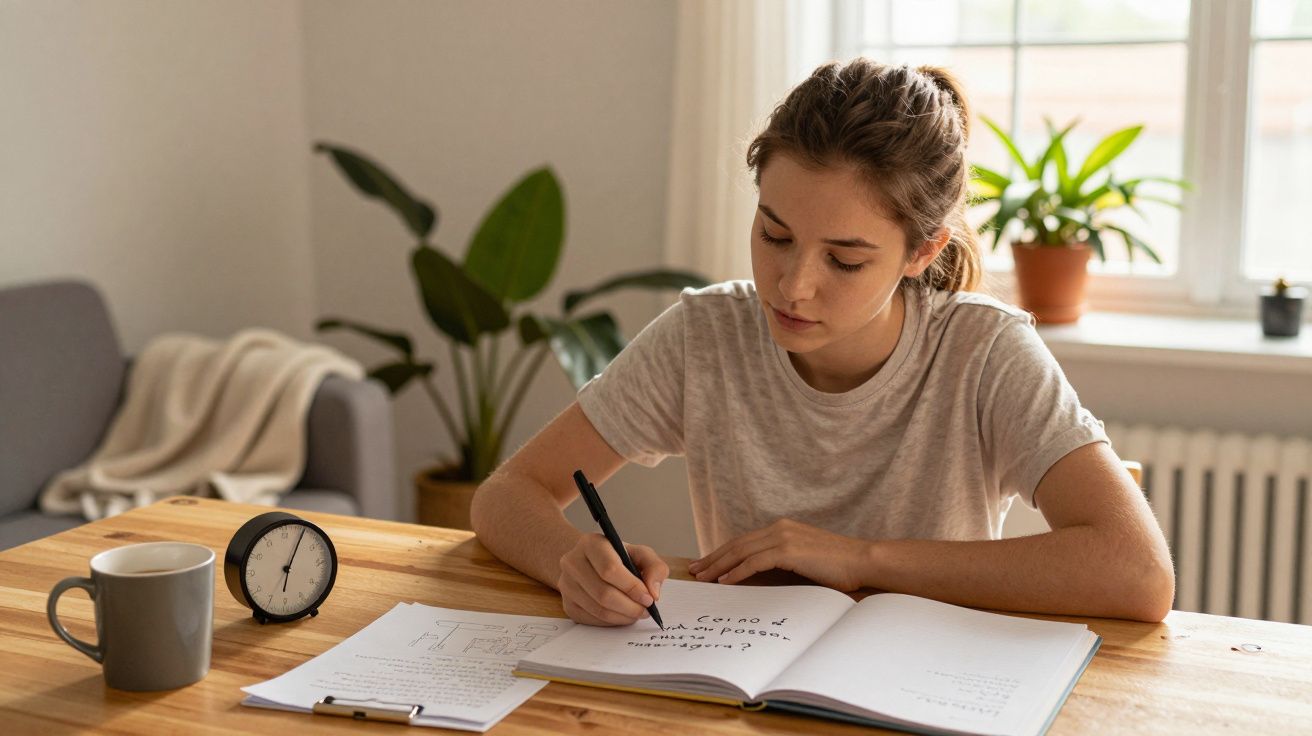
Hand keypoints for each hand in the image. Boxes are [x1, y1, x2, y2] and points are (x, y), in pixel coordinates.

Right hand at [557, 533, 668, 625]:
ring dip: (623, 616)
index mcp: (591, 543)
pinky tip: (622, 615)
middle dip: (630, 606)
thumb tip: (653, 592)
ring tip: (636, 613)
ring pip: (598, 609)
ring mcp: (566, 584)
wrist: (591, 563)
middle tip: (645, 610)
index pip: (609, 569)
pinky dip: (612, 622)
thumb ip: (654, 568)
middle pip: (603, 593)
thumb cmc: (618, 558)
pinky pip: (592, 620)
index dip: (632, 587)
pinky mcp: (567, 604)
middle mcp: (572, 562)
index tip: (649, 598)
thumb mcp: (640, 554)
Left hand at [688, 519, 871, 590]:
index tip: (706, 563)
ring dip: (719, 566)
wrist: (862, 559)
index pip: (744, 541)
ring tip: (703, 577)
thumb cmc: (837, 565)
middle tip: (695, 570)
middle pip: (737, 544)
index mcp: (782, 528)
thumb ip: (782, 560)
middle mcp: (779, 528)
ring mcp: (783, 537)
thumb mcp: (804, 559)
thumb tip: (759, 575)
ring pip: (741, 552)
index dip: (723, 552)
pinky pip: (754, 562)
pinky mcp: (788, 550)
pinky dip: (736, 572)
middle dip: (713, 558)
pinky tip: (725, 581)